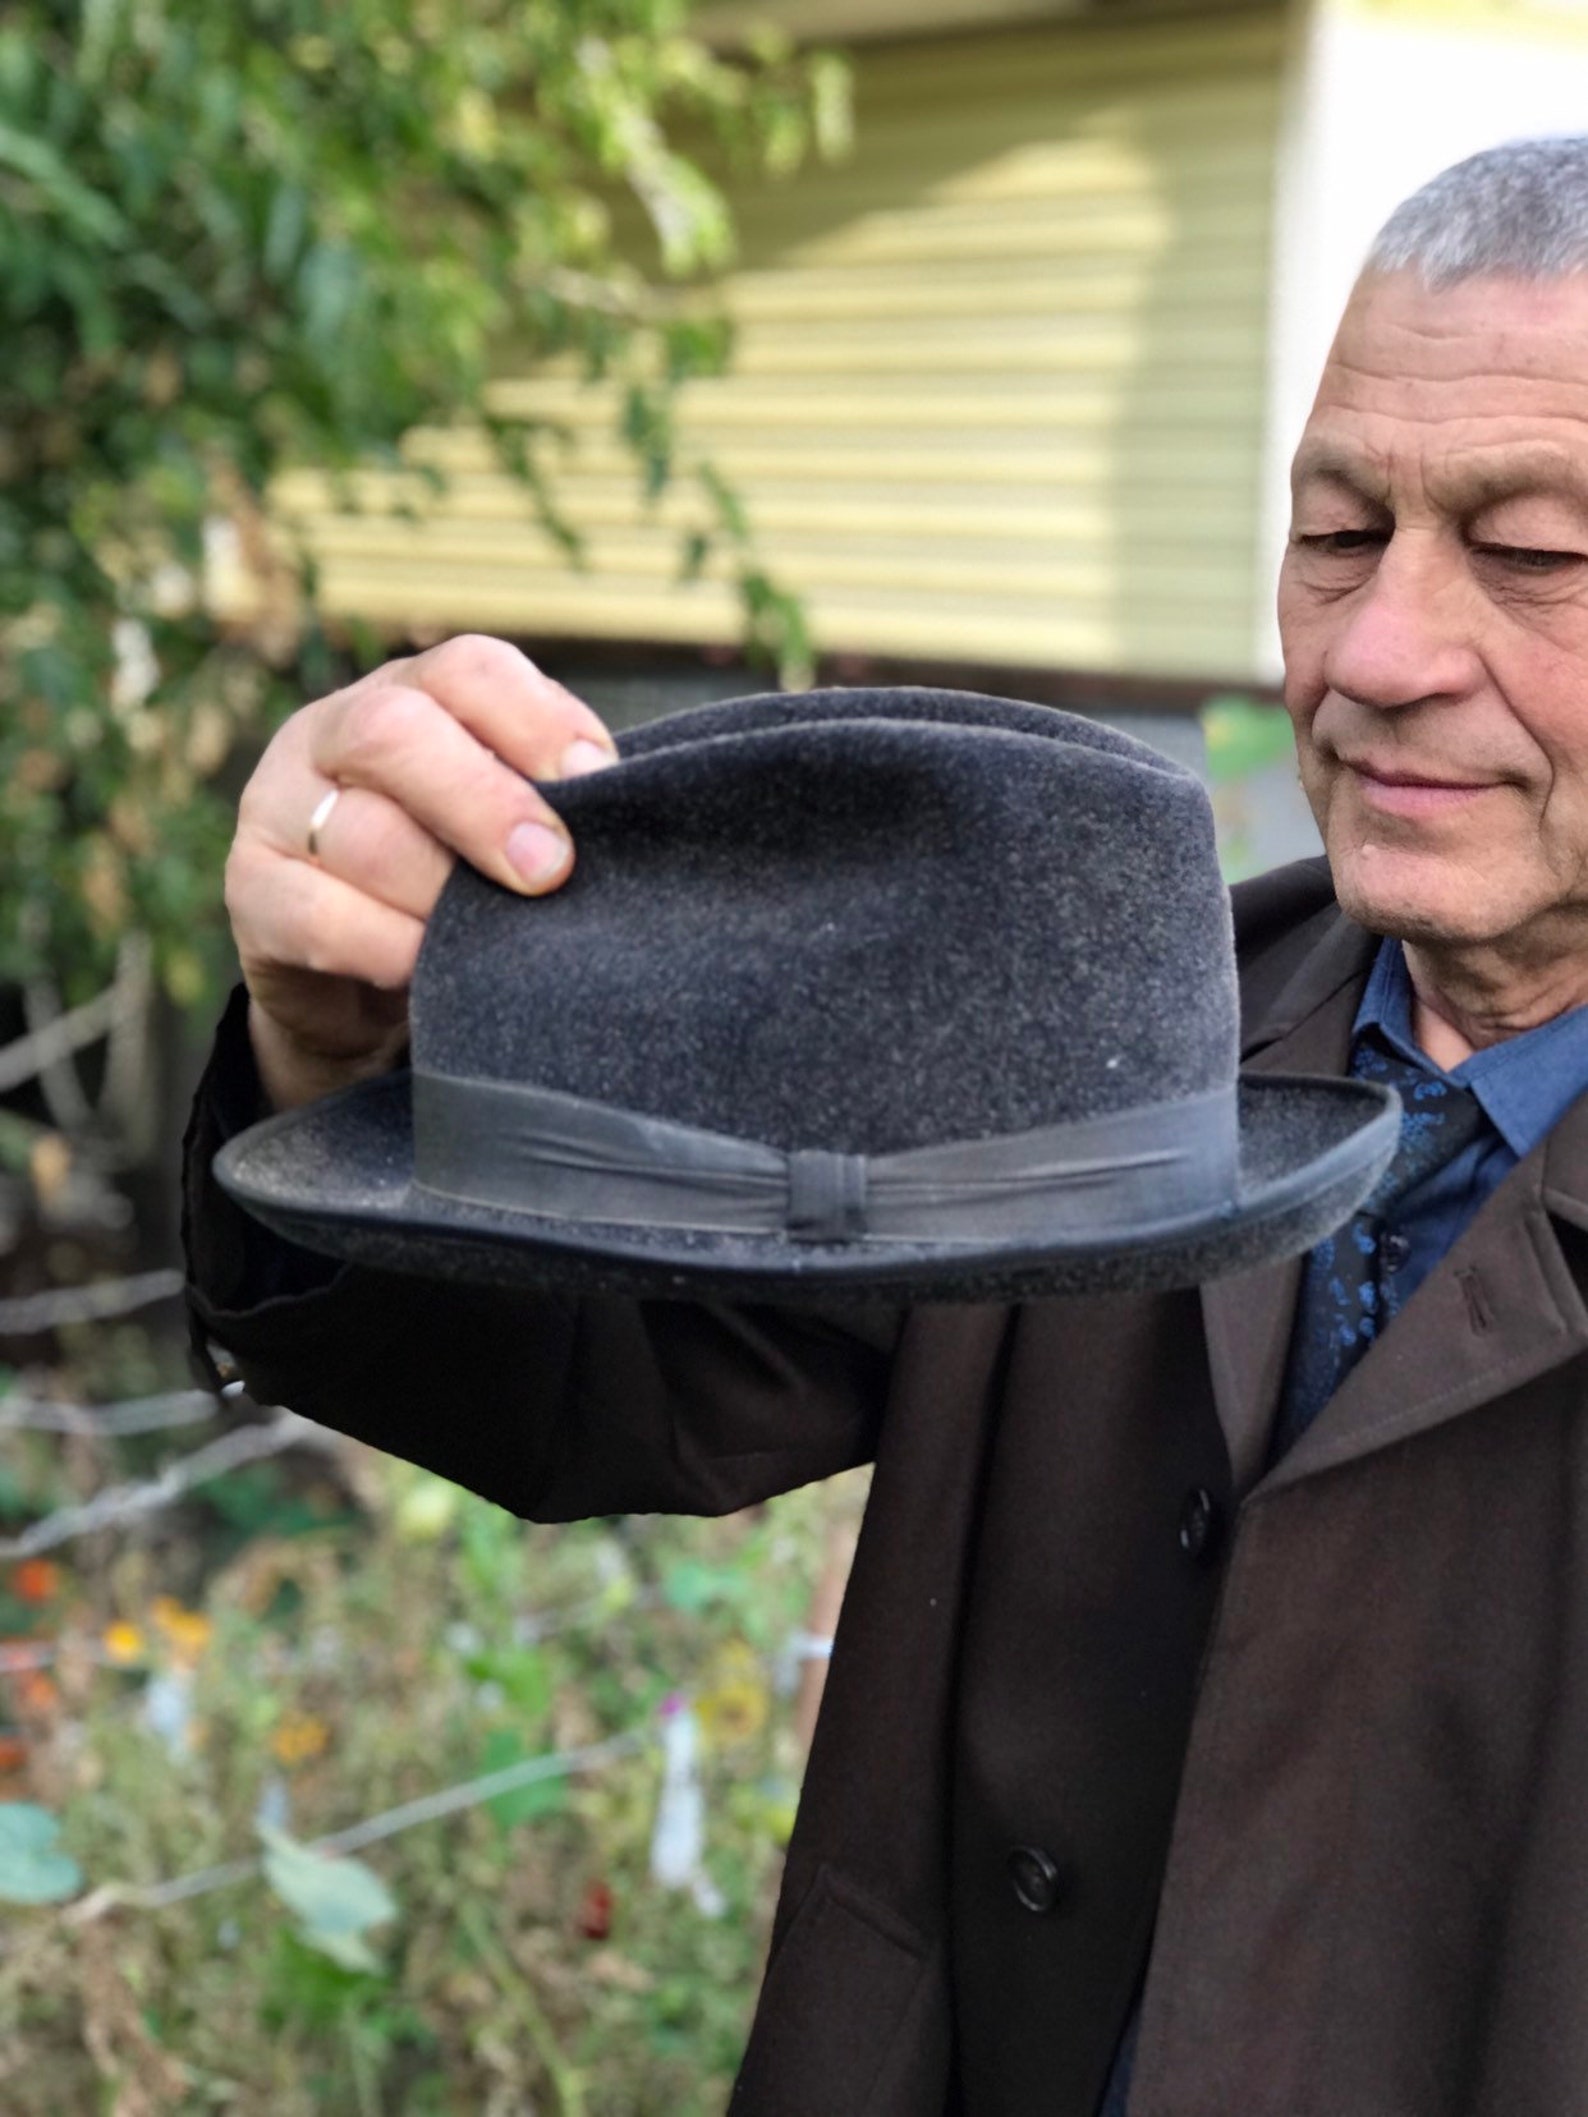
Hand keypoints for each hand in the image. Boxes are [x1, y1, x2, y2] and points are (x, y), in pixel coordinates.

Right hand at [225, 635, 616, 1111]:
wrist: (362, 981)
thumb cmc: (461, 880)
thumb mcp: (505, 825)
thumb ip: (548, 802)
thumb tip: (621, 809)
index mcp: (413, 695)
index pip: (468, 669)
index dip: (536, 720)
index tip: (599, 781)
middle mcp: (333, 733)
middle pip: (395, 732)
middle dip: (485, 802)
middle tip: (550, 868)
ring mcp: (279, 807)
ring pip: (361, 832)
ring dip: (441, 891)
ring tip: (493, 934)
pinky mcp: (250, 891)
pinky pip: (315, 914)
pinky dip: (385, 945)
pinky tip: (427, 967)